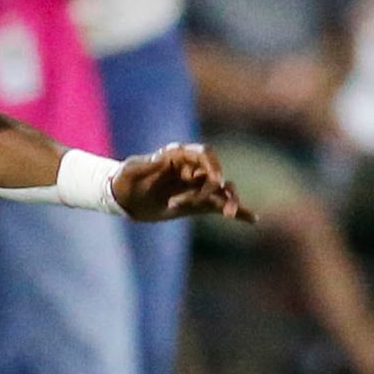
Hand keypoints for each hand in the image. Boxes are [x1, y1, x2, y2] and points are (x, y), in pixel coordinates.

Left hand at [112, 143, 253, 223]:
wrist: (122, 197)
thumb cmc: (124, 179)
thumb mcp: (130, 171)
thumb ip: (146, 165)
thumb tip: (161, 157)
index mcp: (178, 156)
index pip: (204, 154)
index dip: (213, 165)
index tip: (216, 179)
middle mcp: (192, 170)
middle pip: (214, 175)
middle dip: (217, 189)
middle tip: (211, 207)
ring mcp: (196, 186)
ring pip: (221, 191)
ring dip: (229, 201)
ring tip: (231, 214)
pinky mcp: (197, 203)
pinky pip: (219, 206)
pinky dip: (237, 211)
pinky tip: (252, 218)